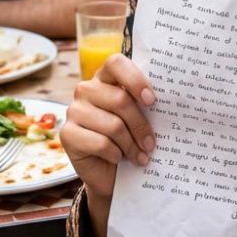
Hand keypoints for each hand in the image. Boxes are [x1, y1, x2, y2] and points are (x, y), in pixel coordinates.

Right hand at [61, 53, 155, 205]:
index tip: (152, 101)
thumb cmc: (129, 139)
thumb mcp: (138, 117)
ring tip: (139, 156)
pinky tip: (118, 158)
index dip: (135, 79)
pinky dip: (115, 154)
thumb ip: (145, 104)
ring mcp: (74, 110)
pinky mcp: (67, 134)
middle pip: (120, 100)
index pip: (116, 63)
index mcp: (105, 78)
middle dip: (141, 125)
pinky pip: (101, 143)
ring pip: (113, 125)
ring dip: (131, 145)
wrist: (109, 173)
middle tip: (151, 143)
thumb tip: (169, 102)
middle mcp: (86, 89)